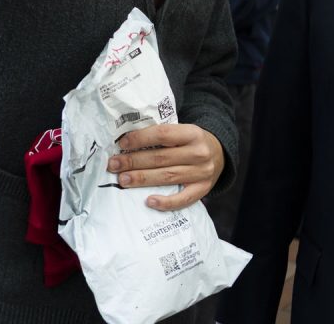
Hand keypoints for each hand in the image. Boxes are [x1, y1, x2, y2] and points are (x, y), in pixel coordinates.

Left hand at [106, 123, 224, 210]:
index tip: (122, 143)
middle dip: (134, 161)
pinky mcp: (202, 189)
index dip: (141, 138)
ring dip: (142, 179)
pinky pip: (183, 199)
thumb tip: (128, 143)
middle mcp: (199, 152)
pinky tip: (149, 201)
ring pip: (167, 176)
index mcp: (193, 133)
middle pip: (161, 158)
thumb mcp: (184, 132)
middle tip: (114, 164)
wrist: (220, 154)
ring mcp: (202, 172)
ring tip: (123, 179)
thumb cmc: (193, 142)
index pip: (163, 134)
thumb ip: (163, 136)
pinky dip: (165, 202)